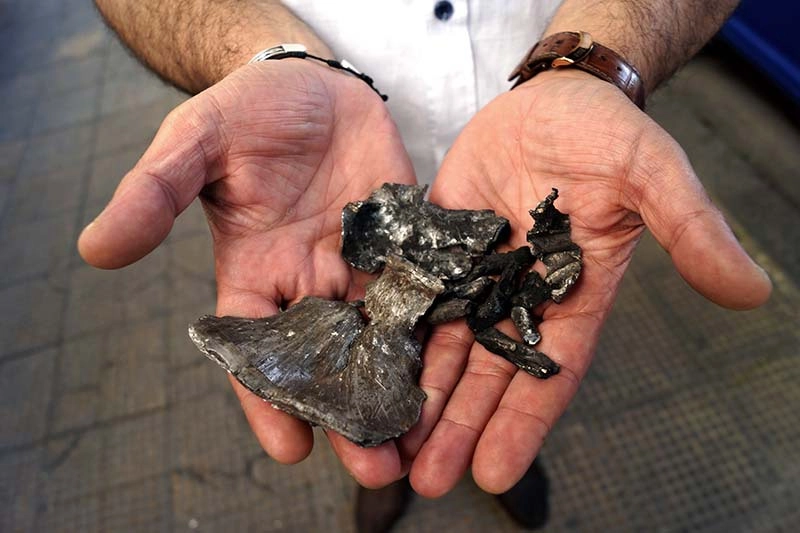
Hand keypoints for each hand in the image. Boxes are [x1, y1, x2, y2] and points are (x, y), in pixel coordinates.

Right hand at [79, 60, 416, 487]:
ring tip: (425, 437)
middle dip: (351, 411)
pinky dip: (438, 324)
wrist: (311, 83)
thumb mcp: (193, 144)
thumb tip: (95, 248)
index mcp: (256, 272)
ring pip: (382, 336)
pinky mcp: (406, 238)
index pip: (259, 349)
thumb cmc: (245, 112)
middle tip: (378, 465)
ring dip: (401, 385)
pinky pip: (424, 286)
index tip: (290, 449)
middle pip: (331, 359)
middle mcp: (311, 280)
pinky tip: (459, 363)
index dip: (270, 399)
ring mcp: (362, 262)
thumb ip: (154, 194)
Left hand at [399, 69, 771, 495]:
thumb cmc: (606, 134)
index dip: (522, 422)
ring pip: (446, 345)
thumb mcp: (653, 176)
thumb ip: (690, 229)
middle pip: (488, 373)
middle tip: (424, 479)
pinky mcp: (440, 246)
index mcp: (574, 296)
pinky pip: (415, 295)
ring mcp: (476, 275)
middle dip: (458, 425)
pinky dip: (396, 332)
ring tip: (388, 445)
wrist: (555, 97)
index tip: (494, 473)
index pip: (549, 372)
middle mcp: (522, 297)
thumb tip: (751, 289)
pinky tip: (368, 368)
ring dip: (421, 394)